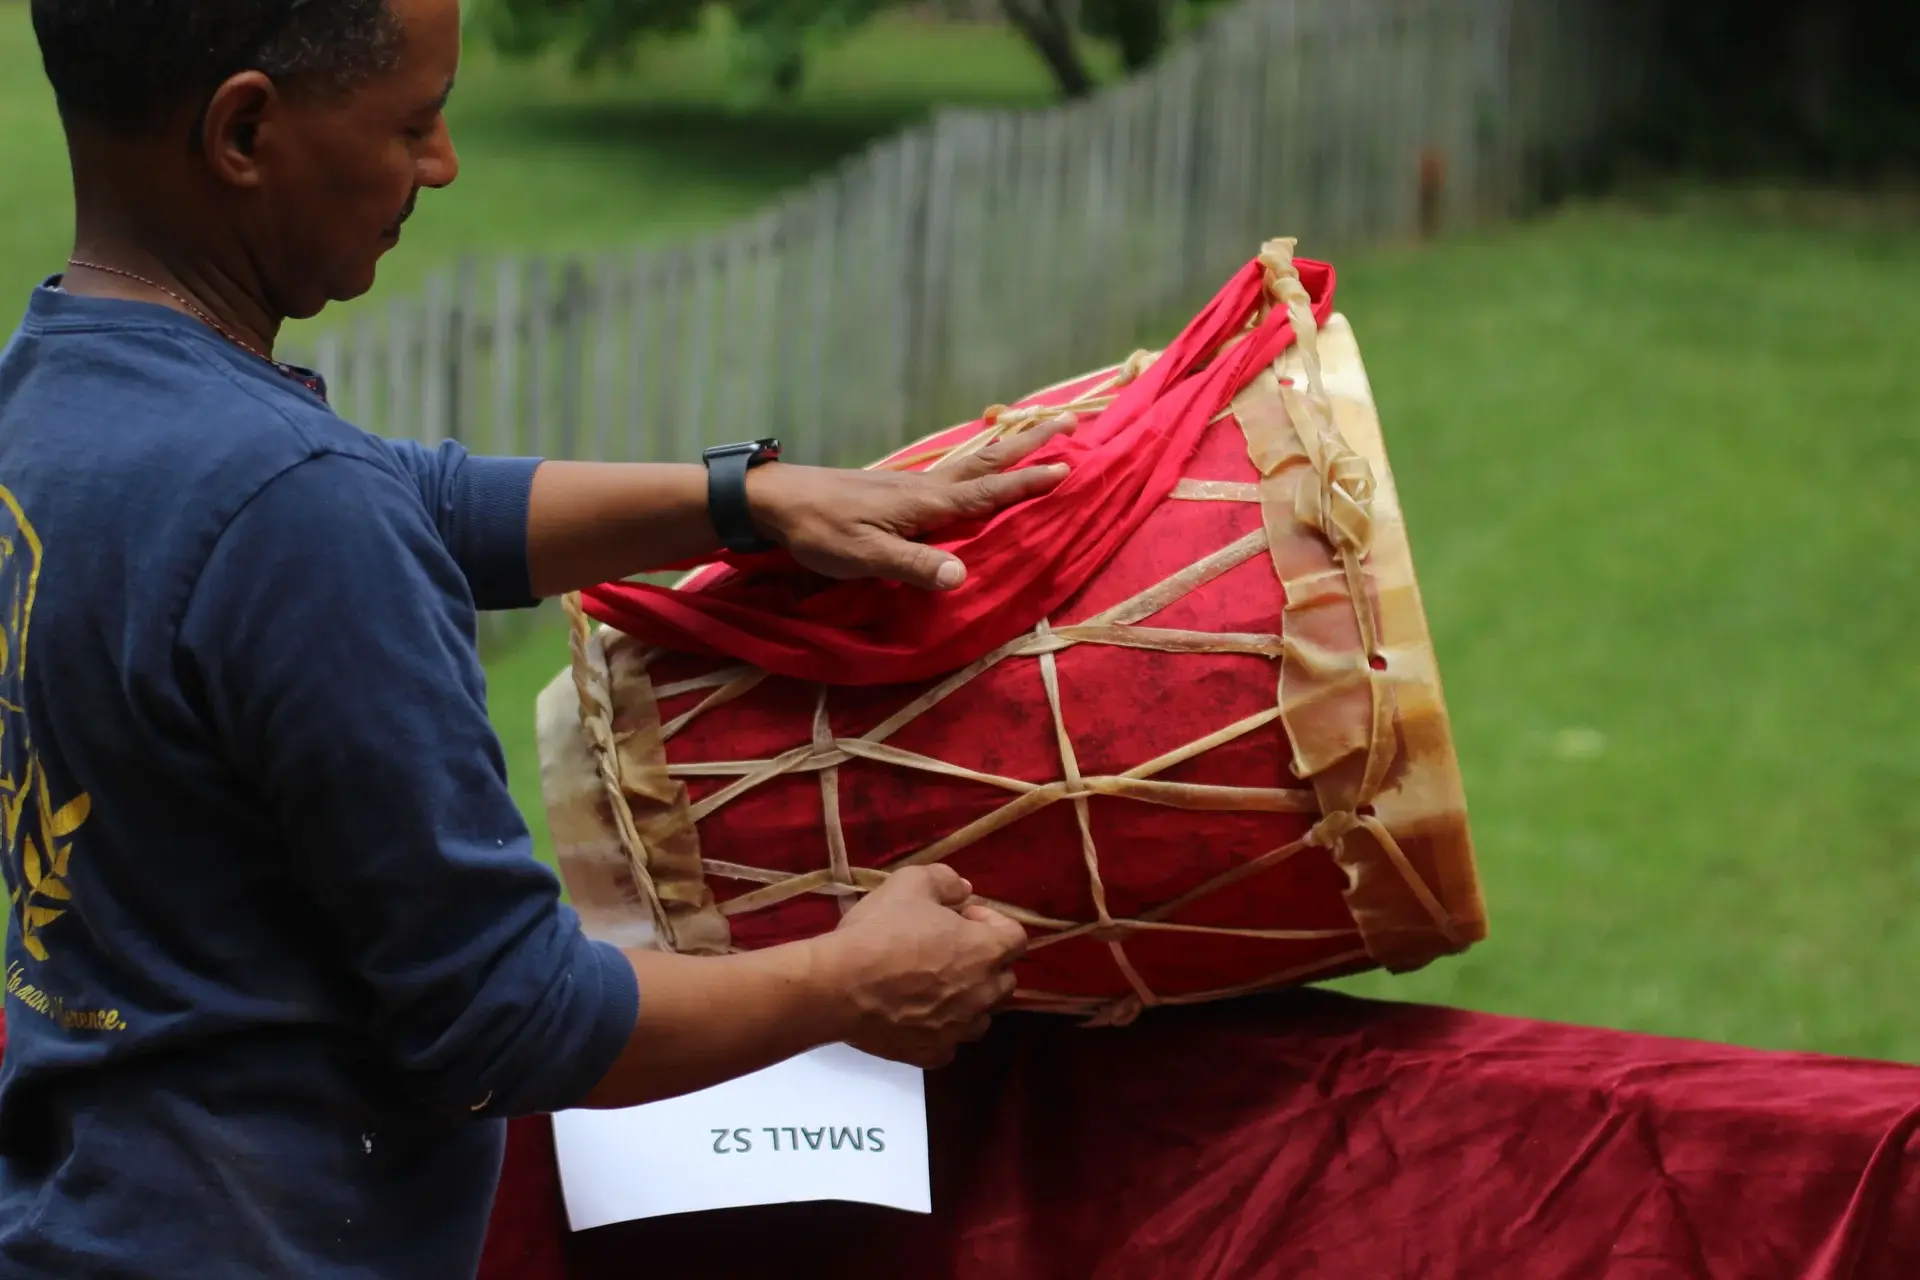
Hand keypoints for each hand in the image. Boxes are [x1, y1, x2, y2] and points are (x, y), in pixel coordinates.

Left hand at [743, 416, 1076, 589]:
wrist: (776, 501)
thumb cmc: (818, 530)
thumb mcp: (863, 556)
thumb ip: (912, 566)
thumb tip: (962, 577)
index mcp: (925, 503)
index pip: (988, 492)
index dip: (1028, 482)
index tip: (1069, 467)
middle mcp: (925, 488)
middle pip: (988, 463)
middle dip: (1030, 443)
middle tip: (1070, 423)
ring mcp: (911, 487)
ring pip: (972, 464)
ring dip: (1008, 450)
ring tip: (1036, 434)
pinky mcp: (895, 493)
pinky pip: (952, 474)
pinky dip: (978, 466)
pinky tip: (977, 470)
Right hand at [819, 865, 1027, 1068]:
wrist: (839, 986)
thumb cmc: (880, 931)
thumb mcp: (910, 883)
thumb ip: (946, 881)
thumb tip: (965, 890)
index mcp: (985, 951)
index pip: (1016, 937)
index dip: (992, 922)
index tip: (960, 917)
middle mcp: (982, 994)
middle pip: (1004, 978)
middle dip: (984, 961)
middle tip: (947, 949)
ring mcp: (959, 1029)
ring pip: (981, 1015)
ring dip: (968, 999)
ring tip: (934, 986)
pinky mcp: (933, 1053)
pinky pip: (949, 1043)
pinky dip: (940, 1030)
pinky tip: (916, 1015)